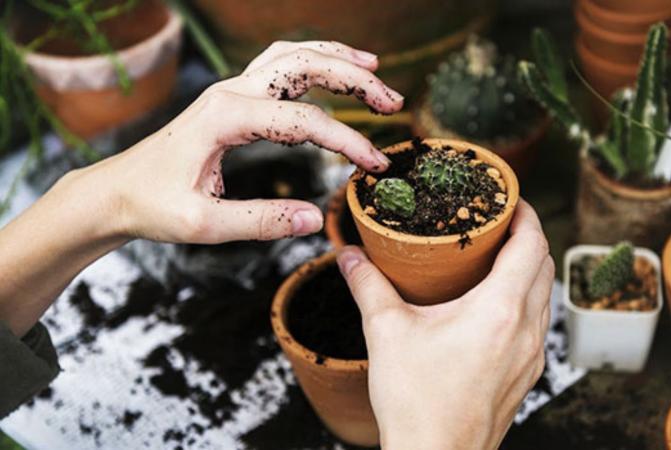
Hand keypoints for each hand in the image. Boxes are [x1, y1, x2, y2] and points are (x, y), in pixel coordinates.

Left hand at [0, 41, 402, 335]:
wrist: (116, 191)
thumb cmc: (153, 206)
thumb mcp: (204, 224)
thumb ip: (261, 222)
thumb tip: (314, 219)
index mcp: (225, 118)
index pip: (304, 121)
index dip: (347, 141)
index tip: (374, 166)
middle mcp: (230, 93)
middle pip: (304, 66)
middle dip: (354, 78)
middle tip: (393, 101)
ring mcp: (230, 91)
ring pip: (292, 56)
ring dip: (336, 59)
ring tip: (374, 69)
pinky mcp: (232, 99)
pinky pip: (278, 67)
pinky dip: (312, 62)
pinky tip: (332, 71)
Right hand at [336, 200, 553, 449]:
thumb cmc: (416, 402)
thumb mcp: (386, 333)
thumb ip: (367, 285)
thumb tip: (349, 255)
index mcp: (500, 310)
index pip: (532, 244)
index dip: (525, 213)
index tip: (509, 198)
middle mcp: (526, 330)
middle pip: (544, 265)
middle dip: (527, 236)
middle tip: (497, 222)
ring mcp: (532, 356)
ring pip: (544, 295)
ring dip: (528, 268)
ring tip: (496, 257)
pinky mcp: (527, 375)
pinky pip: (538, 322)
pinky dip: (525, 299)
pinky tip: (494, 304)